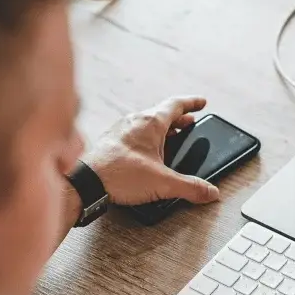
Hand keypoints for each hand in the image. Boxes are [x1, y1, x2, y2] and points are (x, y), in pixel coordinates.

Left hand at [85, 96, 220, 205]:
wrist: (85, 182)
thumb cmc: (118, 174)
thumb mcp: (163, 183)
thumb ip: (190, 187)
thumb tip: (209, 191)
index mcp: (151, 123)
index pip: (176, 105)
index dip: (192, 103)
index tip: (201, 103)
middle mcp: (135, 121)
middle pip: (162, 113)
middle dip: (179, 118)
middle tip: (189, 122)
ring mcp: (121, 130)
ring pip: (146, 122)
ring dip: (162, 128)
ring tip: (171, 136)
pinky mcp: (111, 142)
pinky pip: (133, 132)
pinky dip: (146, 137)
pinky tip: (146, 151)